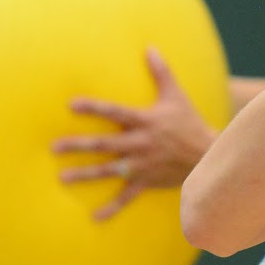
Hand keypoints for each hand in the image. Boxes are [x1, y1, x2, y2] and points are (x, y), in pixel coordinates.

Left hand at [52, 48, 217, 219]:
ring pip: (110, 170)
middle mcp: (141, 144)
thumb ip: (161, 73)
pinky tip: (95, 217)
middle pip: (105, 144)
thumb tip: (150, 47)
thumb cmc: (190, 123)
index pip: (115, 112)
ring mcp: (143, 165)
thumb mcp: (177, 96)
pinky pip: (127, 197)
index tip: (71, 105)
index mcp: (146, 121)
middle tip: (54, 147)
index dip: (94, 108)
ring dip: (86, 174)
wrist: (210, 155)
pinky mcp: (147, 182)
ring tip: (63, 177)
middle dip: (79, 145)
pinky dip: (112, 208)